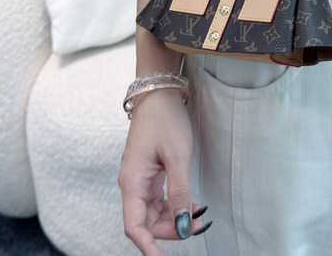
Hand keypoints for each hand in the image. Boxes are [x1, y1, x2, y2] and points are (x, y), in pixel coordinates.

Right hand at [119, 89, 211, 255]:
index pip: (134, 227)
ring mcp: (140, 179)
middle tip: (198, 225)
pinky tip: (191, 204)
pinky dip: (174, 205)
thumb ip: (179, 193)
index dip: (148, 246)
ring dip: (174, 218)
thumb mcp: (177, 156)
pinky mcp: (149, 173)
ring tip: (200, 215)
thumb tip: (183, 224)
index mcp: (131, 182)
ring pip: (154, 212)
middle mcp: (132, 184)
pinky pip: (159, 199)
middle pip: (146, 222)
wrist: (159, 92)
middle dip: (171, 229)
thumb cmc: (165, 120)